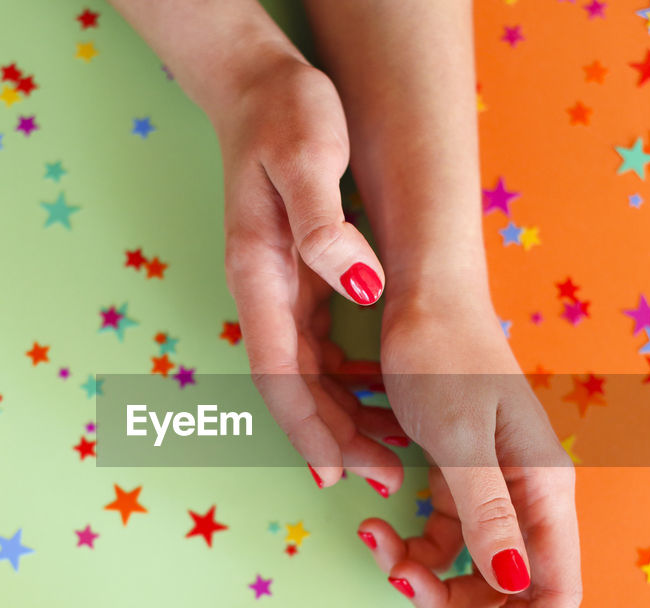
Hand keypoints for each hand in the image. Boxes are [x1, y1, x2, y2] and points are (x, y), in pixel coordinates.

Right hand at [210, 55, 393, 486]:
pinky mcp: (295, 282)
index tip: (336, 474)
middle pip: (294, 389)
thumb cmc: (286, 116)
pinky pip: (317, 352)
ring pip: (306, 378)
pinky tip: (378, 400)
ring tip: (389, 457)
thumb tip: (360, 283)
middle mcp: (263, 293)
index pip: (280, 373)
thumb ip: (323, 224)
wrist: (260, 87)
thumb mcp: (307, 156)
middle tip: (386, 479)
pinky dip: (346, 385)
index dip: (308, 430)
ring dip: (343, 421)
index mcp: (260, 276)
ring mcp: (277, 291)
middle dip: (335, 441)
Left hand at [359, 287, 581, 607]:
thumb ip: (486, 515)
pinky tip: (377, 527)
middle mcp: (527, 498)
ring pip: (473, 571)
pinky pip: (443, 538)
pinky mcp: (459, 479)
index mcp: (543, 491)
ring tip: (379, 552)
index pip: (555, 591)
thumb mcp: (460, 440)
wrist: (418, 295)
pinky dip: (411, 547)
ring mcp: (493, 490)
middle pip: (515, 595)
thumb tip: (514, 582)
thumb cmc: (442, 356)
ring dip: (426, 582)